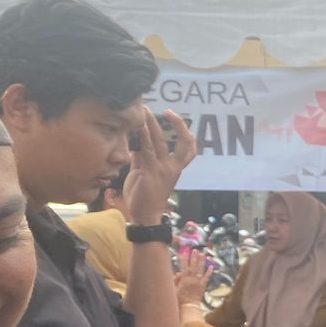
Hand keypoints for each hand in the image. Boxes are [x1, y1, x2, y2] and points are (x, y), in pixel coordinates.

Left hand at [122, 109, 194, 225]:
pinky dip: (143, 136)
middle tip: (165, 110)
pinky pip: (147, 150)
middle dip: (176, 123)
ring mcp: (163, 169)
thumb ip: (142, 159)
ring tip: (145, 111)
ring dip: (152, 124)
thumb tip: (136, 144)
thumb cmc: (145, 197)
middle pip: (183, 141)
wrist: (145, 216)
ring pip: (160, 141)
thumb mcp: (145, 174)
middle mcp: (173, 167)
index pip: (190, 149)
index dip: (186, 133)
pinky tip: (138, 127)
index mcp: (175, 168)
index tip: (176, 122)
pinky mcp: (150, 172)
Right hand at [175, 250, 213, 306]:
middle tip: (195, 250)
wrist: (188, 307)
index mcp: (184, 279)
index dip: (184, 259)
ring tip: (202, 254)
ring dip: (201, 262)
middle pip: (193, 266)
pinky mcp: (203, 286)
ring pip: (200, 270)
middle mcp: (192, 279)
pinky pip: (206, 278)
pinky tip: (211, 266)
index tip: (184, 252)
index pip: (184, 267)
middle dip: (194, 257)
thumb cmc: (179, 299)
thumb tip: (178, 273)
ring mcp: (198, 282)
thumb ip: (175, 280)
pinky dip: (209, 272)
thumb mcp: (173, 289)